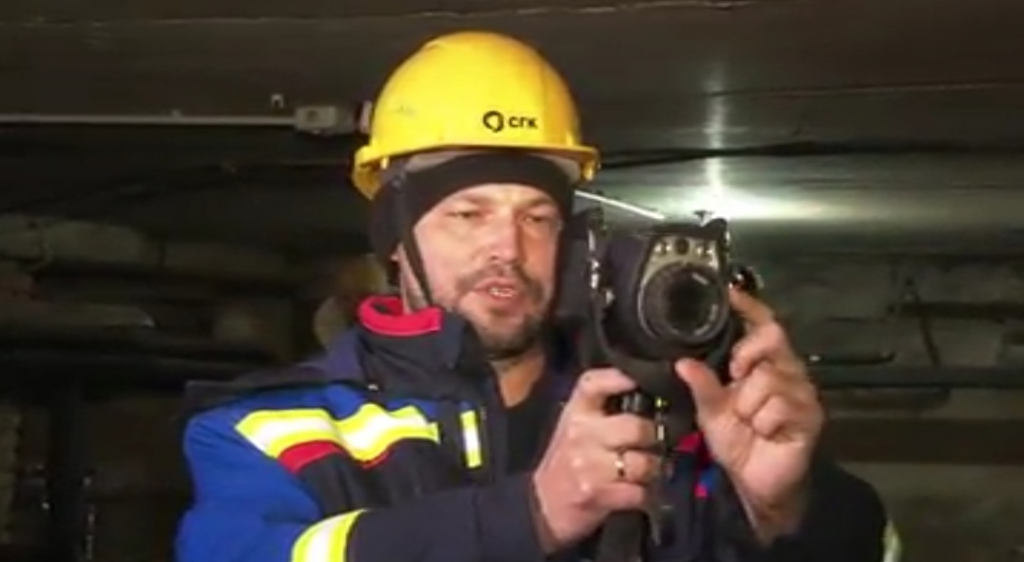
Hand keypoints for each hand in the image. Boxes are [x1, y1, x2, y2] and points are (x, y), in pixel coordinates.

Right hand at [531, 368, 661, 551]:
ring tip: (647, 472)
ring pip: (643, 462)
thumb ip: (603, 408)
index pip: (593, 383)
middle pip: (636, 426)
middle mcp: (580, 433)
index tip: (637, 382)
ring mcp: (588, 465)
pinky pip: (639, 492)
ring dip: (653, 470)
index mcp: (576, 412)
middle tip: (653, 444)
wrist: (542, 505)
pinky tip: (636, 492)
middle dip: (654, 438)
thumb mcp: (575, 425)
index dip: (618, 378)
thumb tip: (646, 392)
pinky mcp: (596, 494)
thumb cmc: (566, 460)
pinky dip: (644, 495)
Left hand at [676, 287, 822, 541]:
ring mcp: (801, 392)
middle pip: (771, 339)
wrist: (756, 483)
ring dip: (749, 403)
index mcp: (762, 363)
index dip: (749, 307)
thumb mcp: (711, 412)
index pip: (762, 324)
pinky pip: (780, 406)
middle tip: (735, 375)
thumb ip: (702, 385)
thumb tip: (682, 363)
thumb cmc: (737, 442)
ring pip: (770, 377)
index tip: (731, 292)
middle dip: (747, 354)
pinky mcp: (811, 416)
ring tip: (749, 420)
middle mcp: (786, 370)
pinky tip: (764, 432)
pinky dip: (763, 422)